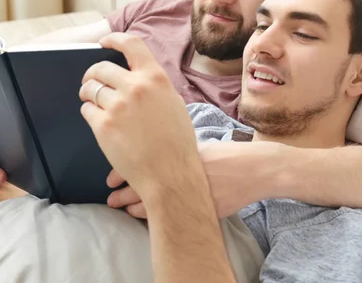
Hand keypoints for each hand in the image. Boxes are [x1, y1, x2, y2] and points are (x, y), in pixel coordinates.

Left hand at [79, 33, 200, 197]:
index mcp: (155, 78)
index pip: (130, 44)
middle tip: (91, 81)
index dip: (114, 39)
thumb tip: (136, 73)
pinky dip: (90, 113)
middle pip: (101, 68)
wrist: (170, 174)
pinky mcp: (103, 126)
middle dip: (92, 74)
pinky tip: (99, 122)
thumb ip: (154, 85)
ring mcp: (117, 106)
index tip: (103, 43)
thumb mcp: (173, 103)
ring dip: (88, 93)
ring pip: (90, 89)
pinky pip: (86, 110)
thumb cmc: (176, 142)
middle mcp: (135, 87)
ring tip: (92, 102)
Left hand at [107, 142, 272, 217]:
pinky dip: (151, 215)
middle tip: (110, 196)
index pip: (138, 163)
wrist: (252, 170)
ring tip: (120, 207)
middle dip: (121, 192)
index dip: (121, 173)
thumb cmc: (226, 155)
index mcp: (174, 154)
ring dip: (132, 206)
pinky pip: (167, 215)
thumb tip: (152, 150)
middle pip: (139, 184)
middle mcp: (176, 174)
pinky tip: (141, 215)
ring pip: (150, 203)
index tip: (110, 179)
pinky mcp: (196, 209)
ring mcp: (186, 194)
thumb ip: (173, 149)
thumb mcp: (196, 146)